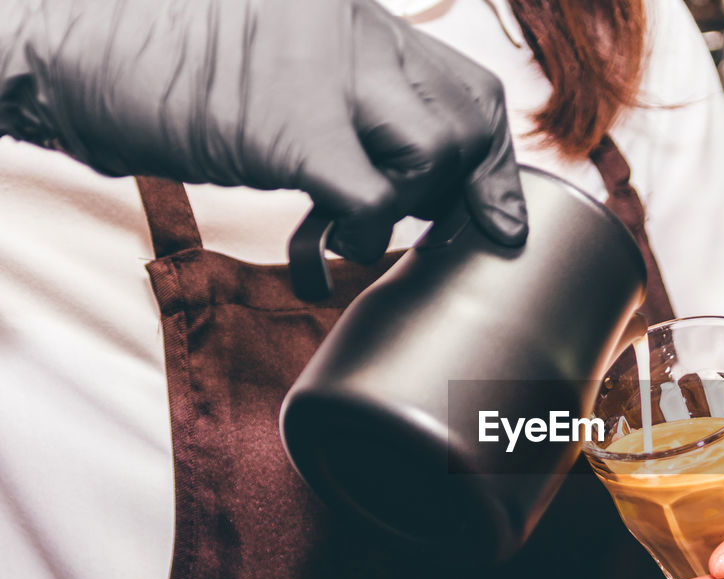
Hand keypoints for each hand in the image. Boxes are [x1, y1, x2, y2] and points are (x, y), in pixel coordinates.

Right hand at [0, 0, 525, 259]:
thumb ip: (355, 104)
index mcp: (360, 16)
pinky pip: (374, 200)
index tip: (497, 215)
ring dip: (405, 213)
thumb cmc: (168, 70)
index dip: (496, 162)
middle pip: (473, 121)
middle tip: (420, 223)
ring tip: (348, 227)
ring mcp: (324, 71)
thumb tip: (416, 177)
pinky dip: (360, 238)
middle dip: (464, 191)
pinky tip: (319, 249)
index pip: (473, 87)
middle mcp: (355, 29)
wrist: (65, 46)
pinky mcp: (287, 124)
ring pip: (436, 156)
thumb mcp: (284, 72)